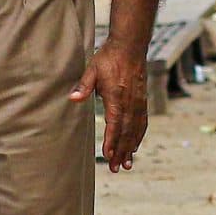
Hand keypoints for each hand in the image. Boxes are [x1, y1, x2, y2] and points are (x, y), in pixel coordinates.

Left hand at [70, 39, 150, 172]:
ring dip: (132, 148)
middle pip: (127, 132)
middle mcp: (131, 102)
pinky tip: (136, 145)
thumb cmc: (109, 58)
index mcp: (117, 97)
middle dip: (122, 151)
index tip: (108, 155)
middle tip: (116, 168)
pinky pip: (142, 122)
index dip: (112, 141)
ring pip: (136, 130)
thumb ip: (84, 85)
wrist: (131, 46)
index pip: (115, 124)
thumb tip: (72, 98)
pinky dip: (139, 136)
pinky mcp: (142, 100)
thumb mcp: (92, 69)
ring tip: (127, 164)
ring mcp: (139, 102)